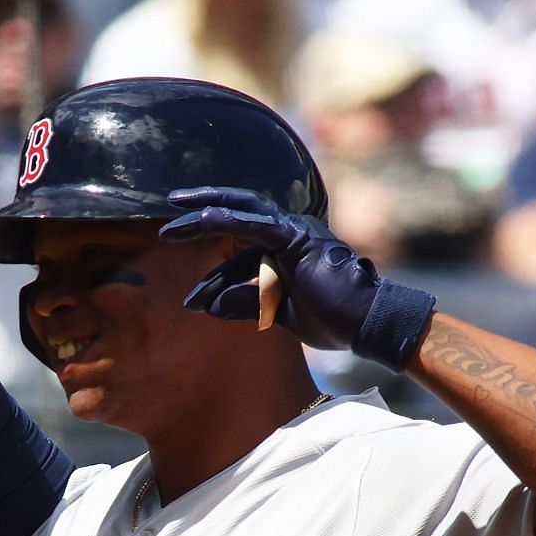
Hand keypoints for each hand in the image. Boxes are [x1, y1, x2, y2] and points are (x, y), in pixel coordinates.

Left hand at [159, 187, 382, 351]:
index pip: (242, 254)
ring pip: (240, 213)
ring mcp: (294, 231)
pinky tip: (198, 219)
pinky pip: (253, 223)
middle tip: (167, 226)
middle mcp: (290, 232)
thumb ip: (247, 304)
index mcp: (289, 249)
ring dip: (201, 217)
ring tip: (168, 231)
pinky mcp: (295, 237)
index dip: (216, 278)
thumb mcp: (278, 313)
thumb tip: (211, 308)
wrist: (367, 322)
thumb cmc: (334, 319)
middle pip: (238, 214)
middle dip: (201, 215)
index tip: (192, 303)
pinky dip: (225, 220)